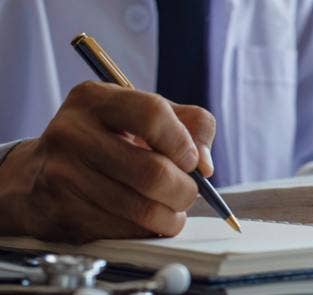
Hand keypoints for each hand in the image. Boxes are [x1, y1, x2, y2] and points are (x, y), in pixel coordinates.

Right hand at [0, 81, 215, 242]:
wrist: (38, 173)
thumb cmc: (105, 141)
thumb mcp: (142, 116)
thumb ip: (189, 125)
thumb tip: (205, 165)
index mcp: (95, 100)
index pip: (152, 113)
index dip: (183, 142)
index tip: (191, 160)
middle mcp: (72, 132)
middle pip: (152, 171)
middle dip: (184, 190)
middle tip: (187, 193)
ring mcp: (61, 174)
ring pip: (141, 209)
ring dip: (170, 217)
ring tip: (171, 210)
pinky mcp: (59, 212)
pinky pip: (122, 231)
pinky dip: (145, 231)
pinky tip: (143, 220)